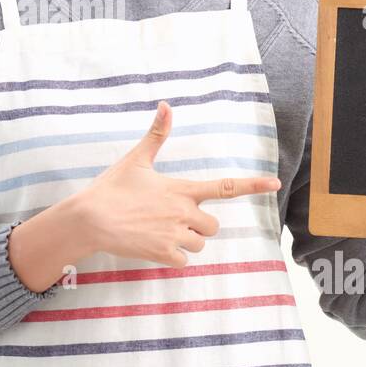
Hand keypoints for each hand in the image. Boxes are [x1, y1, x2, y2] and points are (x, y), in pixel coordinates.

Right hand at [70, 100, 281, 267]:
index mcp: (181, 189)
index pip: (225, 187)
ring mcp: (174, 234)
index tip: (275, 184)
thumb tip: (166, 104)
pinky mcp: (163, 254)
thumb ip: (156, 135)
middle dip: (199, 225)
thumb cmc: (111, 188)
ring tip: (159, 231)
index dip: (252, 185)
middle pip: (213, 225)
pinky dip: (174, 257)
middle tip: (173, 219)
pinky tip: (155, 246)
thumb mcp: (136, 159)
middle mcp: (183, 212)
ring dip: (186, 241)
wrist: (90, 218)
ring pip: (199, 244)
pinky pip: (184, 261)